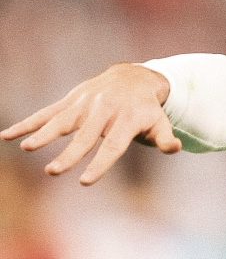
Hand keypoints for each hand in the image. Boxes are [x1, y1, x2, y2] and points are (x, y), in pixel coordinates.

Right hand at [0, 63, 180, 185]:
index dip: (100, 163)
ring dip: (43, 134)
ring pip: (62, 121)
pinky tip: (8, 136)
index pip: (113, 145)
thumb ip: (165, 137)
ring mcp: (85, 104)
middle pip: (85, 136)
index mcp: (127, 119)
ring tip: (27, 148)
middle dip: (69, 154)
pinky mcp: (71, 100)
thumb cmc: (147, 108)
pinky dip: (28, 123)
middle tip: (53, 172)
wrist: (133, 76)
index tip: (85, 181)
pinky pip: (47, 112)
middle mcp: (105, 111)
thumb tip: (176, 148)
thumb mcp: (160, 121)